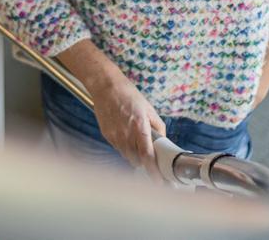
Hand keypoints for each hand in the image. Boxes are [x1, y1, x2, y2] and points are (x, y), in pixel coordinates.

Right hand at [56, 40, 165, 174]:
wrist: (106, 87)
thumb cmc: (129, 95)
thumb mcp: (149, 108)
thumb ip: (158, 127)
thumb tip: (162, 141)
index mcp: (140, 127)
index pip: (147, 156)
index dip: (153, 171)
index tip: (159, 181)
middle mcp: (126, 134)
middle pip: (137, 161)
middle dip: (145, 164)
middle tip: (152, 161)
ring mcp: (114, 136)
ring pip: (127, 156)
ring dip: (135, 156)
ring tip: (138, 144)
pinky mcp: (107, 135)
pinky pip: (118, 148)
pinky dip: (125, 148)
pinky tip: (127, 136)